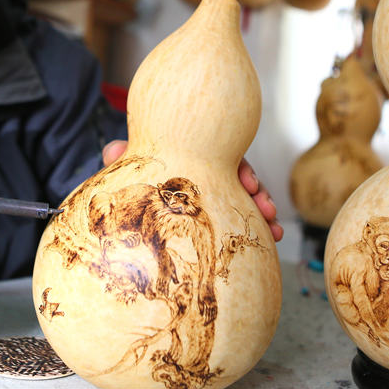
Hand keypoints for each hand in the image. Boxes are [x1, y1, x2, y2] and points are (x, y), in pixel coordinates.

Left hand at [101, 140, 282, 241]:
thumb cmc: (135, 165)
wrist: (133, 184)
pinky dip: (258, 225)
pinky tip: (271, 238)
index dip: (238, 168)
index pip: (222, 154)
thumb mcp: (130, 159)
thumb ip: (122, 154)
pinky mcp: (218, 208)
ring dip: (262, 210)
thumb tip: (114, 151)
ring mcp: (216, 189)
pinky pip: (241, 214)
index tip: (247, 183)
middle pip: (241, 174)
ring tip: (274, 228)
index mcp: (194, 151)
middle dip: (258, 192)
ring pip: (245, 196)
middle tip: (266, 208)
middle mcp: (209, 168)